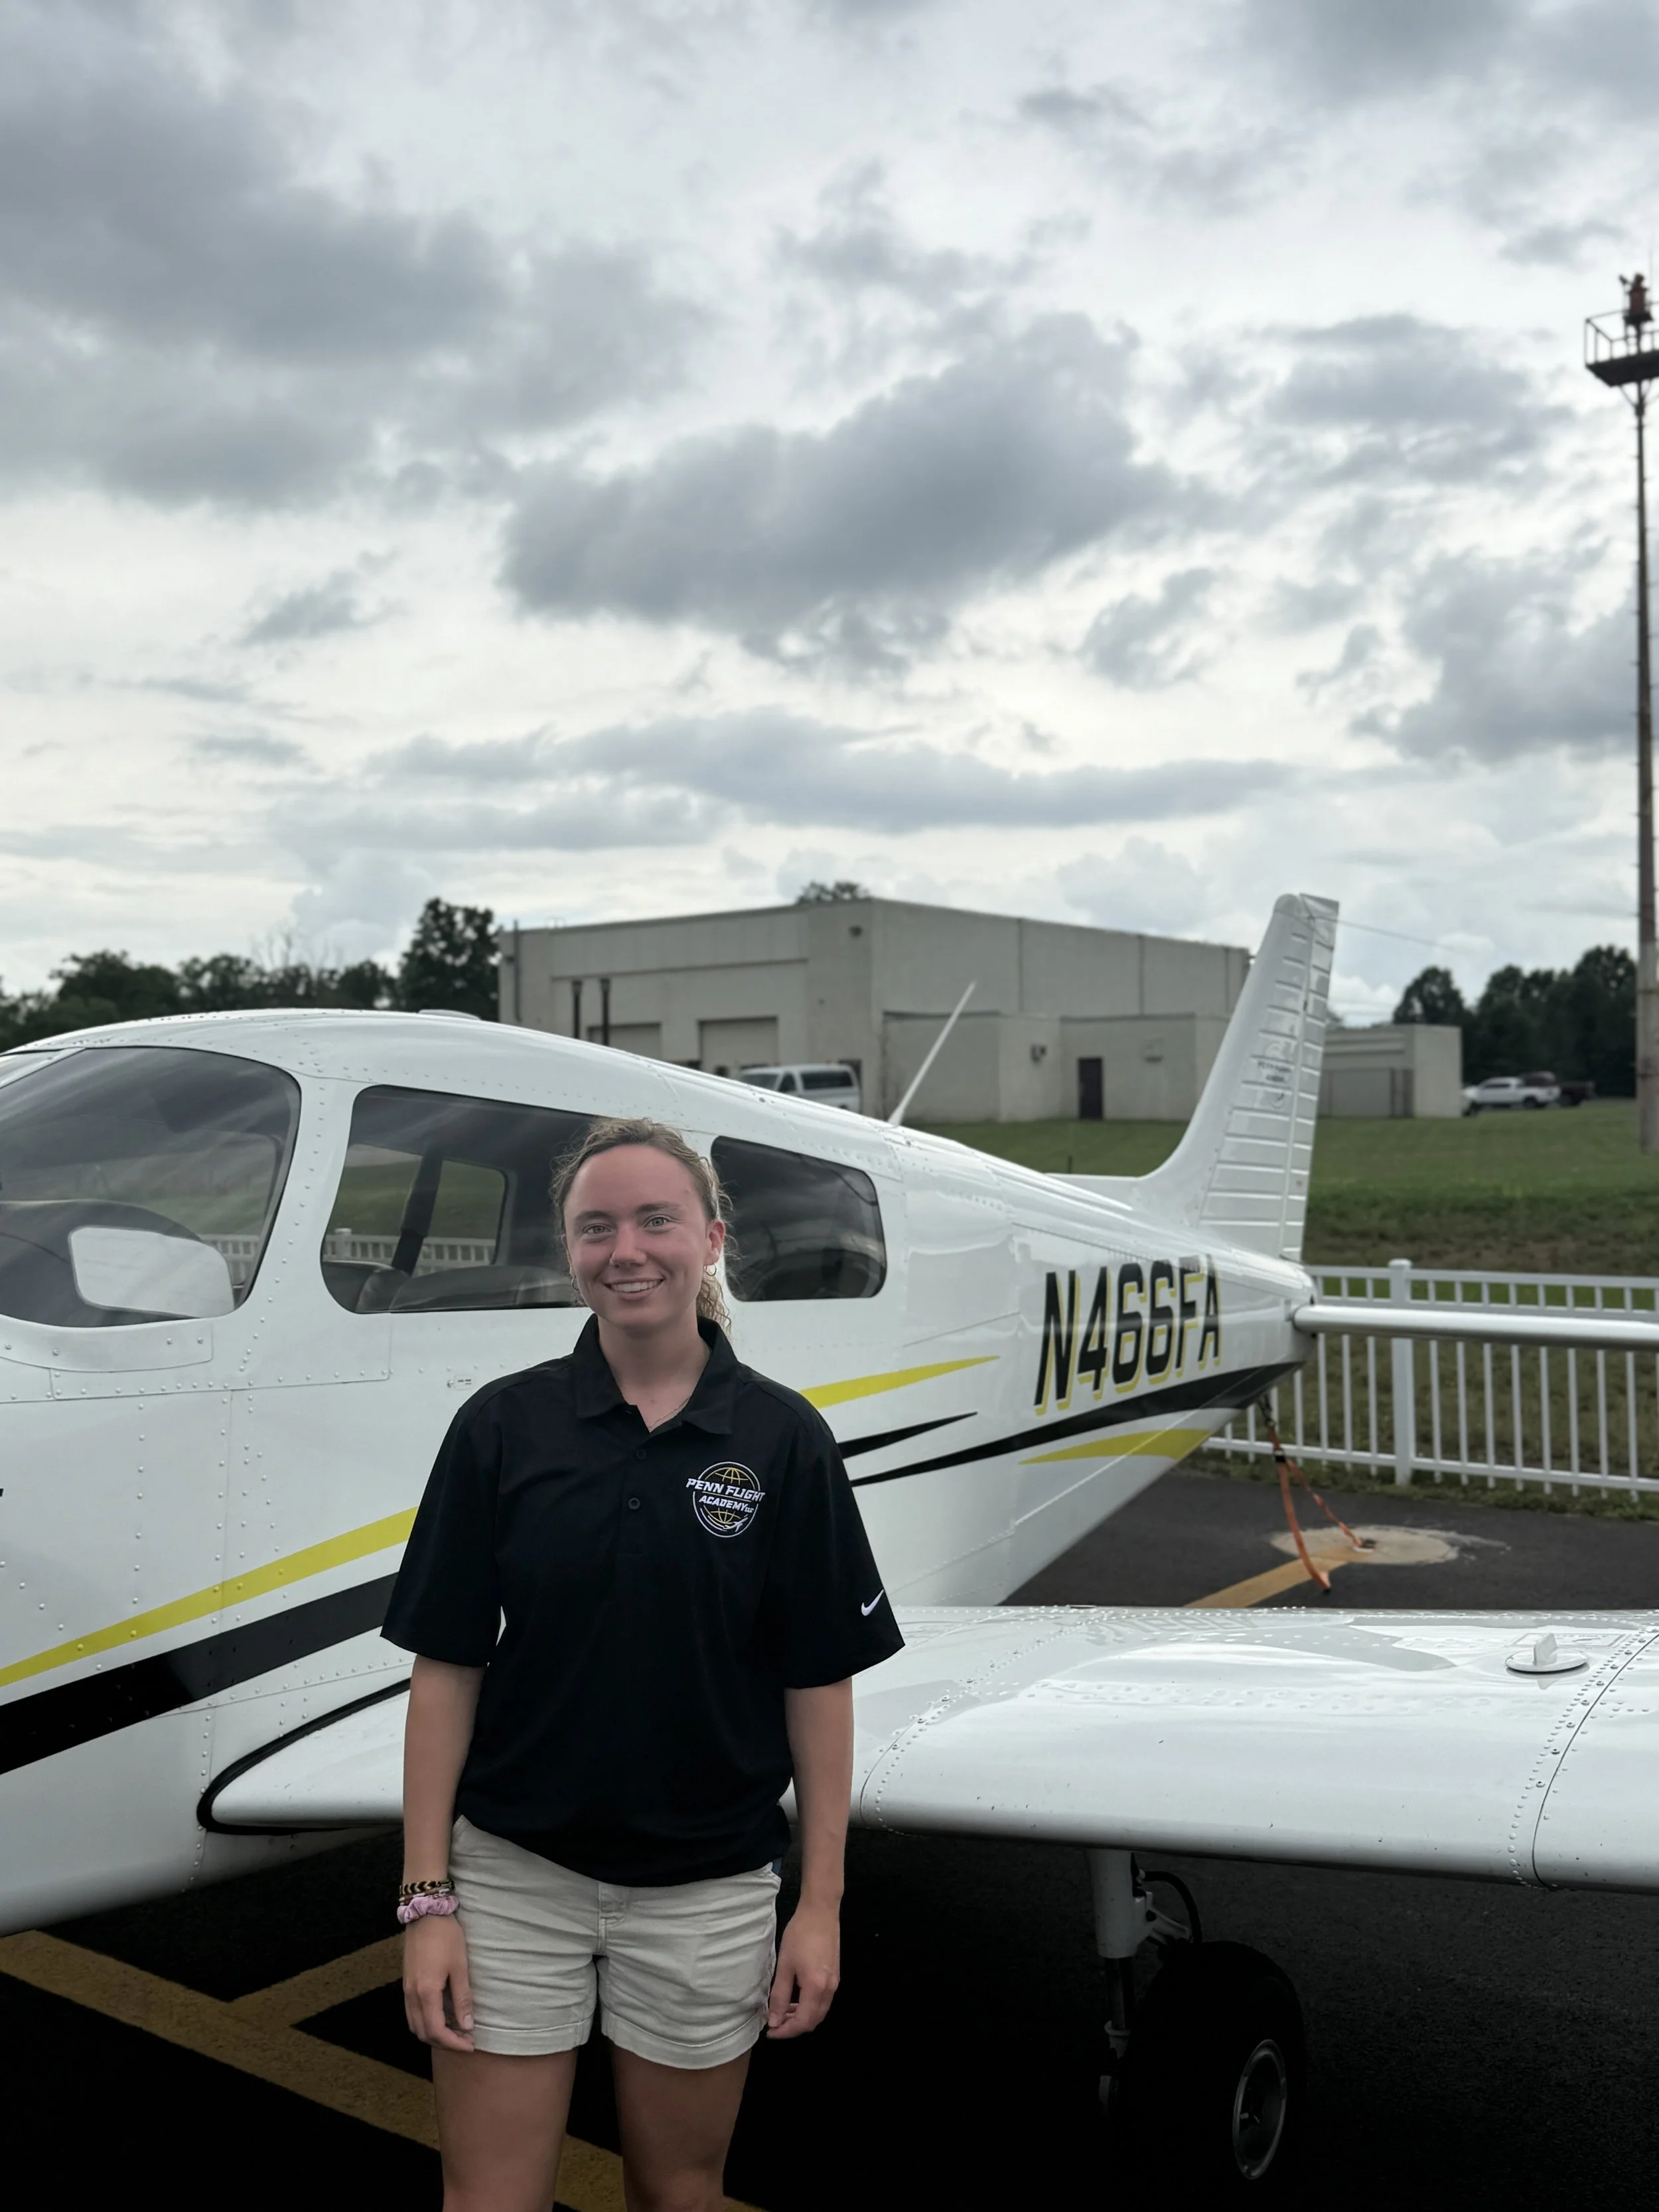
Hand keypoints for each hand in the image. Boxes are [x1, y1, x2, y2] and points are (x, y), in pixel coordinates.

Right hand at [402, 1914, 474, 2050]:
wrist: (425, 1914)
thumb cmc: (446, 1937)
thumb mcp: (459, 1966)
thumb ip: (462, 1998)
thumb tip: (467, 2025)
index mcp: (426, 1992)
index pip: (436, 2031)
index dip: (453, 2043)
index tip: (470, 2045)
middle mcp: (412, 1995)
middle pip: (423, 2033)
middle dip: (444, 2042)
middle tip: (465, 2040)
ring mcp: (406, 1990)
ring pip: (415, 2025)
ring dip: (434, 2034)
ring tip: (455, 2031)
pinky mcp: (407, 1983)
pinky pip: (412, 2013)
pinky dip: (426, 2022)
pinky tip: (442, 2017)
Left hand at [766, 1900, 839, 2038]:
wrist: (821, 1912)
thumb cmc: (800, 1935)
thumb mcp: (785, 1965)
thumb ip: (780, 1996)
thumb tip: (774, 2021)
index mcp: (816, 1988)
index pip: (803, 2023)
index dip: (786, 2031)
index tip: (770, 2032)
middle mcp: (829, 1990)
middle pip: (813, 2021)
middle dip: (794, 2027)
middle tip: (775, 2023)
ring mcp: (834, 1983)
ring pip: (819, 2012)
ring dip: (802, 2017)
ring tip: (783, 2012)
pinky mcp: (835, 1975)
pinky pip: (823, 2001)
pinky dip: (809, 2006)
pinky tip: (796, 1999)